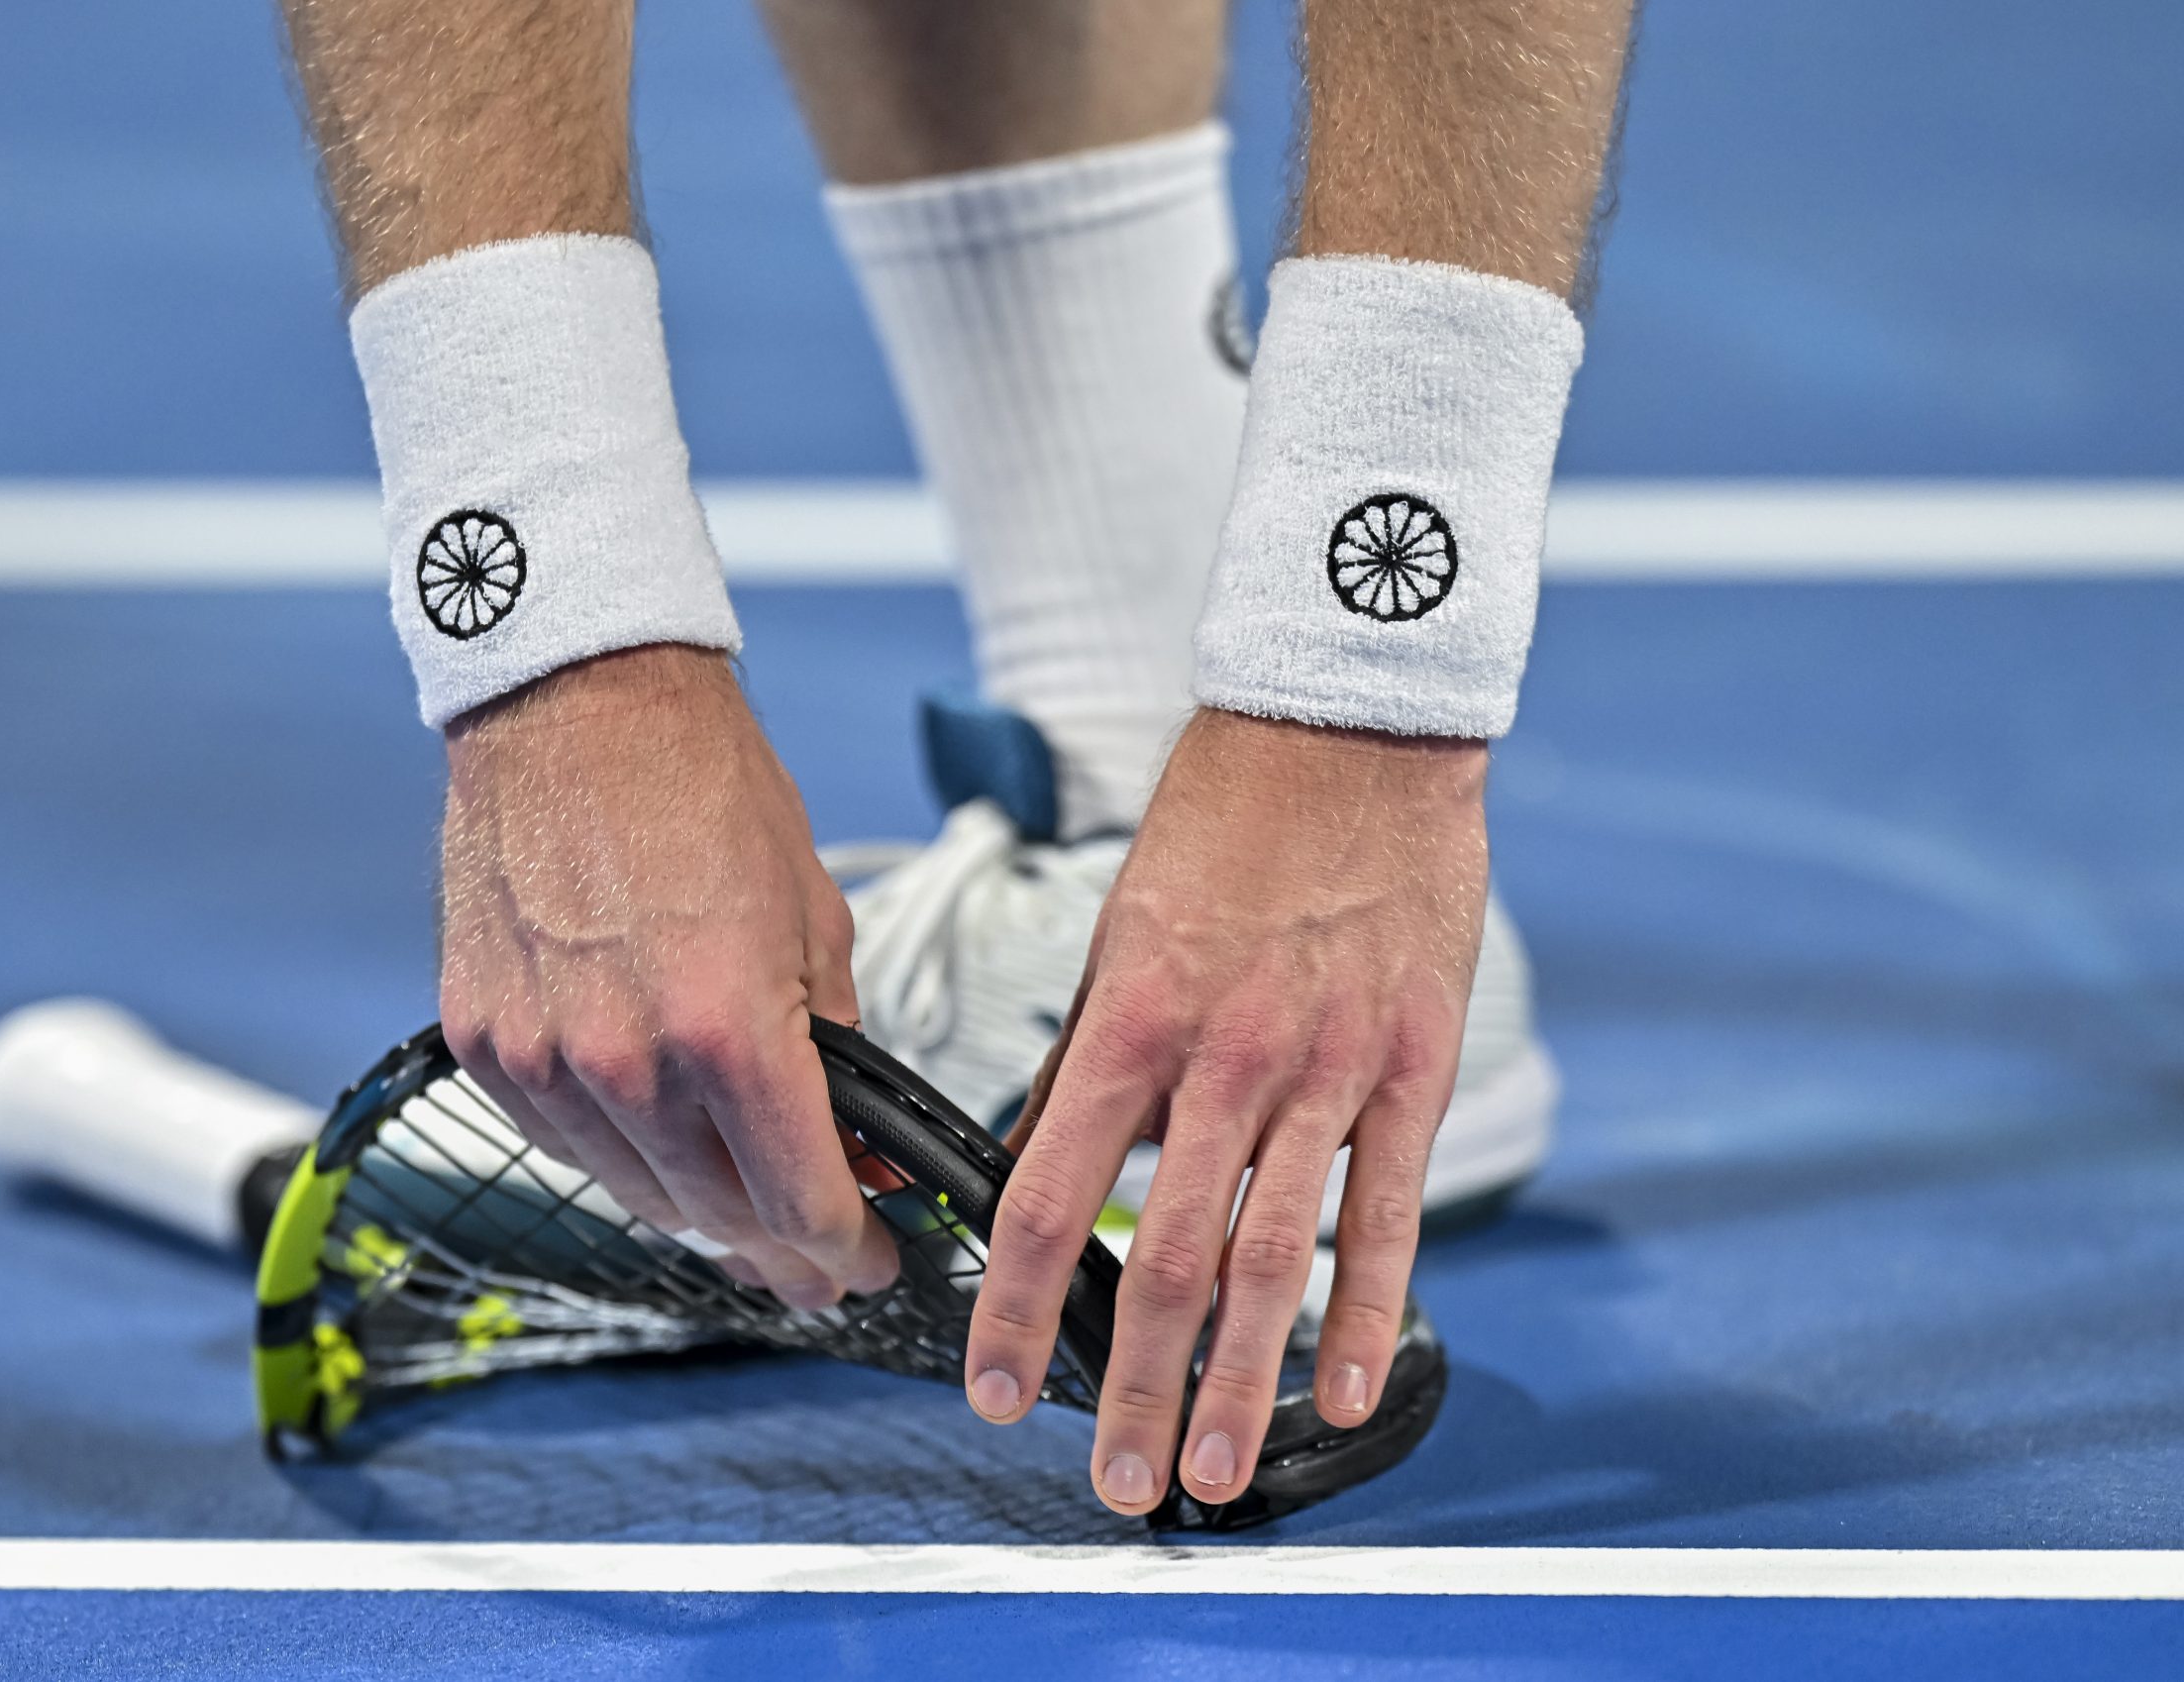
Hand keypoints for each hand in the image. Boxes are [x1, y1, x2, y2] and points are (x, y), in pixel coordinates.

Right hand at [437, 644, 898, 1307]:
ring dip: (699, 1213)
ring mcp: (544, 1059)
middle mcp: (626, 1063)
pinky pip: (562, 1142)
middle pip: (718, 1217)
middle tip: (814, 1263)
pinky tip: (654, 1144)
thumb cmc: (703, 789)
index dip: (846, 1252)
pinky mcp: (485, 1043)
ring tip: (741, 1215)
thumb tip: (859, 1145)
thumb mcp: (816, 920)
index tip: (866, 1262)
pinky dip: (616, 1156)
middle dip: (781, 1250)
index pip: (798, 1202)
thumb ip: (839, 1051)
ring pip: (635, 1195)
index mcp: (728, 1030)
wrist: (579, 705)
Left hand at [965, 707, 1487, 1513]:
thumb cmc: (1224, 823)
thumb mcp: (1119, 932)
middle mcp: (1222, 1060)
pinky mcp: (1411, 1069)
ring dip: (1238, 1381)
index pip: (1043, 1197)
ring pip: (1270, 1258)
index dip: (1011, 1309)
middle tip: (1117, 1484)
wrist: (1350, 729)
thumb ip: (1089, 1061)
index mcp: (1130, 1022)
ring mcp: (1325, 1070)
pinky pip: (1386, 1215)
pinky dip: (1365, 1315)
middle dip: (1132, 1389)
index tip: (992, 1388)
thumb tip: (1039, 1164)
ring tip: (1213, 1471)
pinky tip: (1344, 1394)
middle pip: (1159, 1258)